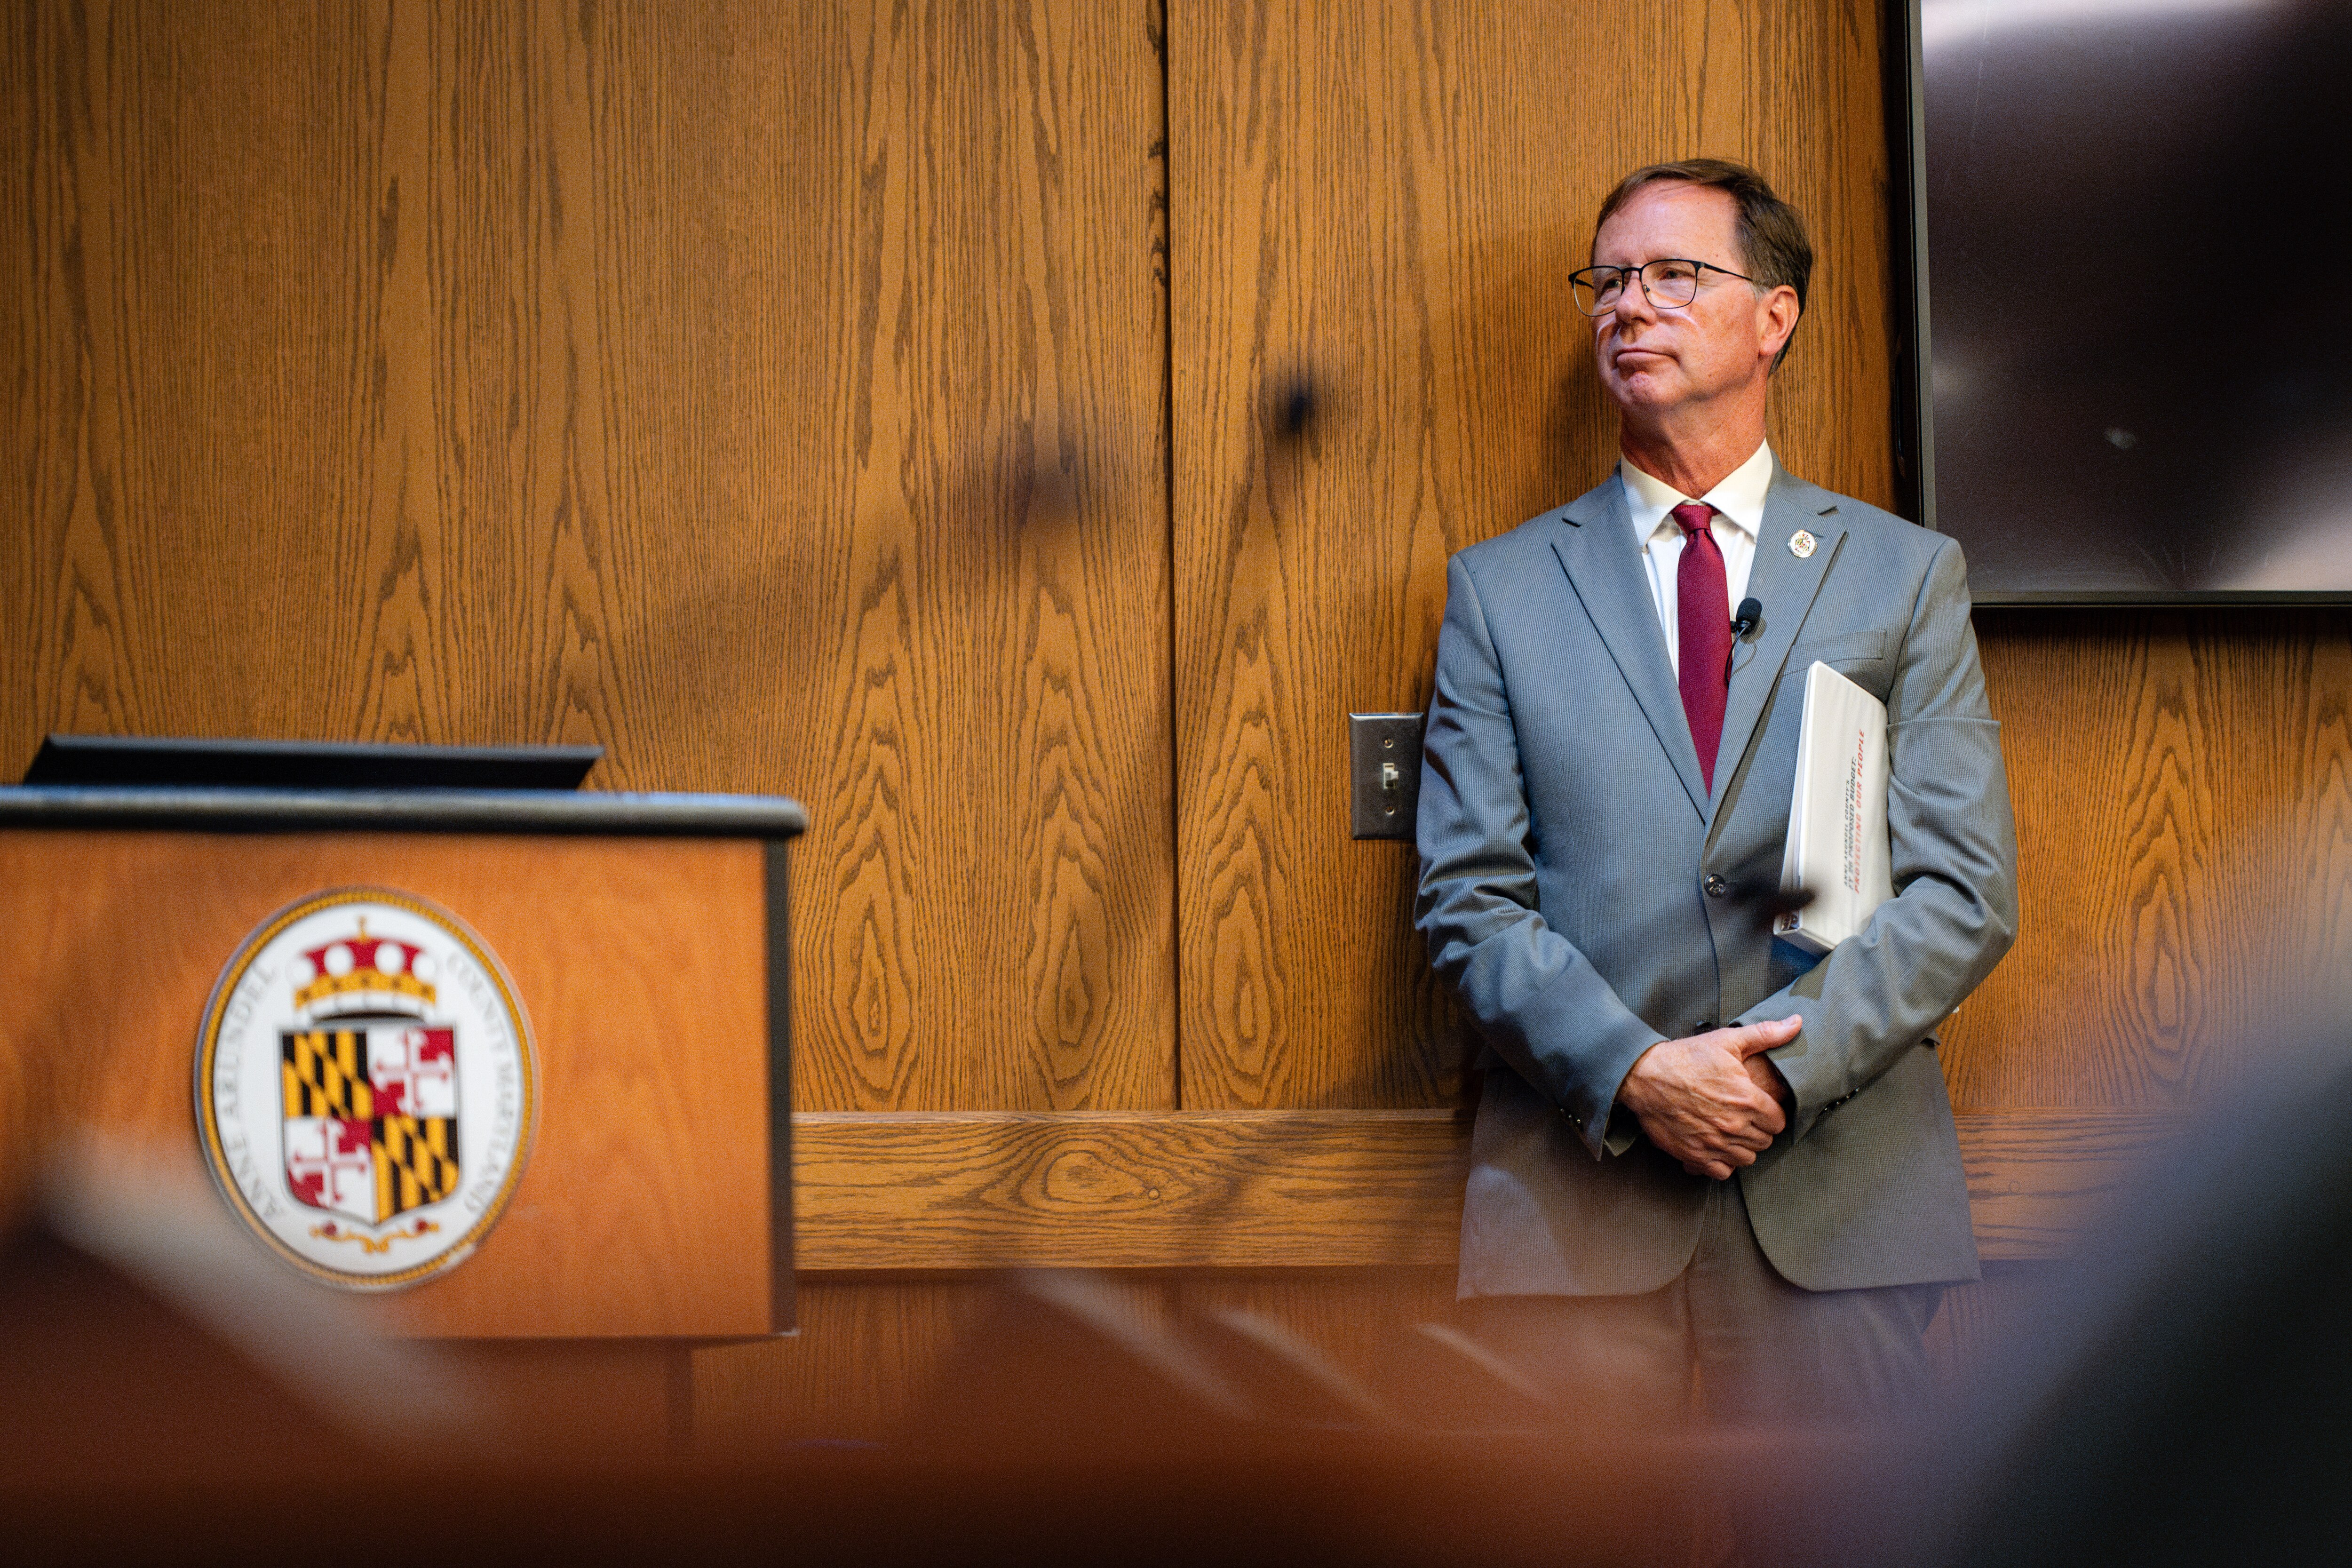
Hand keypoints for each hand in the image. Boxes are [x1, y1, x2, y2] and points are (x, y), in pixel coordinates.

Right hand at [1614, 1016, 1801, 1180]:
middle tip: (1745, 1118)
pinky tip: (1716, 1146)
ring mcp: (1714, 1143)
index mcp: (1748, 1099)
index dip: (1771, 1114)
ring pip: (1747, 1158)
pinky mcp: (1694, 1155)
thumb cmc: (1687, 1057)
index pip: (1778, 1122)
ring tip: (1732, 1131)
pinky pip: (1723, 1171)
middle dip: (1759, 1130)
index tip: (1760, 1107)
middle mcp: (1734, 1125)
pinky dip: (1723, 1163)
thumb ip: (1766, 1034)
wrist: (1644, 1075)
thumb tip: (1797, 1022)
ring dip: (1743, 1147)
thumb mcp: (1727, 1040)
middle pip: (1764, 1141)